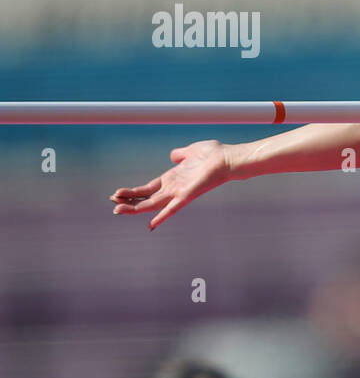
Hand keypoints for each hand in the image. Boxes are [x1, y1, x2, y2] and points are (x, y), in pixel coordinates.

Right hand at [110, 139, 231, 229]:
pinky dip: (162, 217)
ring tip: (117, 210)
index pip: (148, 188)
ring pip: (153, 204)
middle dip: (129, 201)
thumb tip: (173, 156)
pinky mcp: (188, 196)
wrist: (228, 159)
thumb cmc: (214, 155)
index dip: (133, 192)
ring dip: (135, 208)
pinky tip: (150, 225)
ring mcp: (180, 193)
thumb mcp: (190, 151)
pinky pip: (172, 209)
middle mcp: (174, 188)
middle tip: (112, 204)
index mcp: (172, 178)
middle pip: (146, 198)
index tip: (117, 194)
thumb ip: (180, 155)